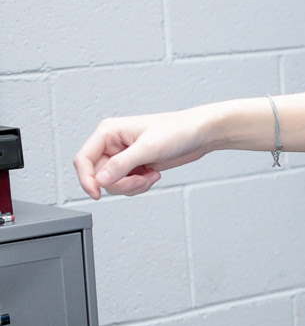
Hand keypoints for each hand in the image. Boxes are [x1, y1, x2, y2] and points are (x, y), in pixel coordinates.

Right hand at [73, 108, 217, 198]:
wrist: (199, 134)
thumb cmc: (177, 131)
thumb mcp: (148, 148)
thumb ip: (121, 165)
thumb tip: (100, 180)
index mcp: (108, 132)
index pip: (83, 159)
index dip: (86, 179)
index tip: (96, 194)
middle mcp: (112, 144)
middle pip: (99, 176)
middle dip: (121, 183)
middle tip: (141, 180)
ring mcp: (123, 156)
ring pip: (113, 183)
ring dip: (132, 185)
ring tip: (150, 176)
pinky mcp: (135, 165)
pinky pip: (126, 184)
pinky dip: (139, 185)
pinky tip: (153, 175)